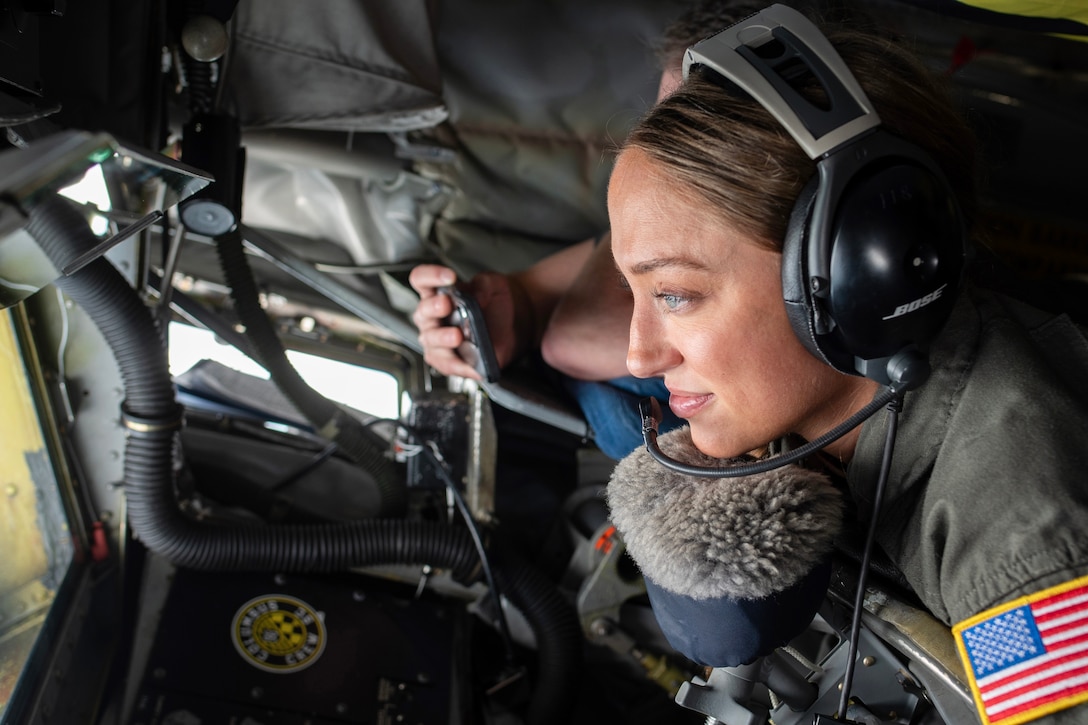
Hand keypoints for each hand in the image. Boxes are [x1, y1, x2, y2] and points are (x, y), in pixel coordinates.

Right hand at [409, 264, 519, 379]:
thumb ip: (483, 286)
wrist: (512, 322)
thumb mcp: (492, 285)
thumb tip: (477, 297)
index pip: (421, 279)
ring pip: (431, 339)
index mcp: (438, 292)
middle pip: (424, 310)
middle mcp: (432, 315)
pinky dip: (458, 365)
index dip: (430, 276)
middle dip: (434, 308)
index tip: (449, 277)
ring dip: (443, 338)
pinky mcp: (447, 359)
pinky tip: (469, 363)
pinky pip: (446, 364)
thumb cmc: (495, 301)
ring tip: (457, 336)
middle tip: (446, 304)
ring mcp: (437, 338)